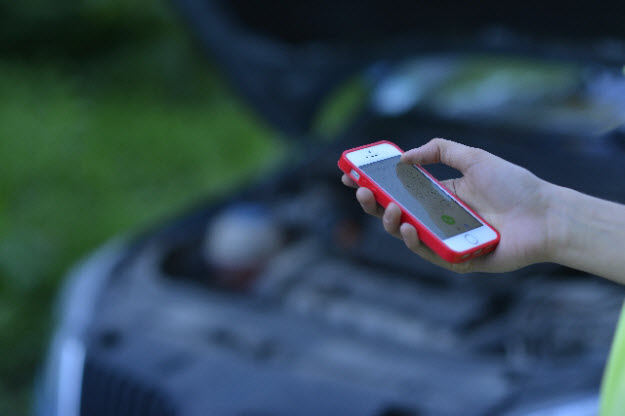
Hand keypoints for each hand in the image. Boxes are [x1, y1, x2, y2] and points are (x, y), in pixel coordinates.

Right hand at [342, 138, 554, 272]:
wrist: (546, 214)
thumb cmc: (514, 186)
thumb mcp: (474, 157)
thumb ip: (440, 150)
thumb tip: (405, 157)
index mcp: (439, 194)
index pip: (399, 189)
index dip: (375, 182)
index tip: (352, 173)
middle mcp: (437, 217)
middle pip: (395, 212)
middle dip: (373, 202)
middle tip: (361, 189)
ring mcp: (445, 238)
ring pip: (406, 234)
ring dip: (389, 221)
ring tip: (387, 207)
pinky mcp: (456, 258)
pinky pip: (428, 252)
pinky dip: (413, 241)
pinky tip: (406, 226)